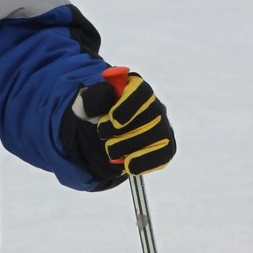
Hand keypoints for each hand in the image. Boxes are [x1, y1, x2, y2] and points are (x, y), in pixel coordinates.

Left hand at [61, 67, 174, 186]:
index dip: (128, 107)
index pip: (142, 93)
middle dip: (121, 133)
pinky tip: (127, 162)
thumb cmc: (99, 115)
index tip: (113, 120)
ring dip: (125, 148)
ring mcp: (163, 128)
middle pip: (149, 119)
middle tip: (104, 135)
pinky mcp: (166, 148)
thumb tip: (106, 94)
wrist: (105, 136)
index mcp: (136, 89)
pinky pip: (161, 157)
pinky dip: (141, 163)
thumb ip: (92, 99)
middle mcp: (155, 106)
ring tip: (112, 148)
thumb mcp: (87, 105)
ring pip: (153, 140)